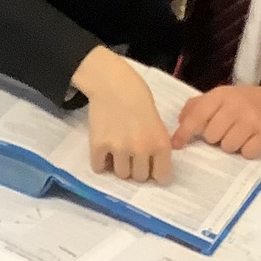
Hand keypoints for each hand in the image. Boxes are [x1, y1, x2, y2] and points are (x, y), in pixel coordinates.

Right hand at [72, 46, 172, 183]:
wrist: (113, 83)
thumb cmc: (139, 99)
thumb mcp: (158, 123)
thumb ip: (157, 146)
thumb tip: (153, 169)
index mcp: (160, 144)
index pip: (162, 177)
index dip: (156, 172)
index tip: (151, 166)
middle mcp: (141, 149)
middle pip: (139, 178)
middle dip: (136, 168)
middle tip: (132, 155)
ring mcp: (118, 149)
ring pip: (120, 174)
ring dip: (119, 166)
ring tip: (117, 151)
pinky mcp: (98, 145)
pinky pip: (99, 167)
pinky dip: (100, 161)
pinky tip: (104, 149)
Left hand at [174, 85, 260, 158]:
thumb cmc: (246, 102)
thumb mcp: (222, 96)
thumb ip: (198, 106)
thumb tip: (180, 121)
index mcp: (221, 95)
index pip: (197, 115)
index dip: (184, 132)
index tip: (177, 145)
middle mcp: (236, 105)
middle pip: (211, 136)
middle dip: (215, 138)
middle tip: (226, 131)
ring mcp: (252, 119)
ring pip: (228, 147)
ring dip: (232, 146)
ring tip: (240, 135)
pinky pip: (247, 153)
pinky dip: (248, 151)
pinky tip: (252, 140)